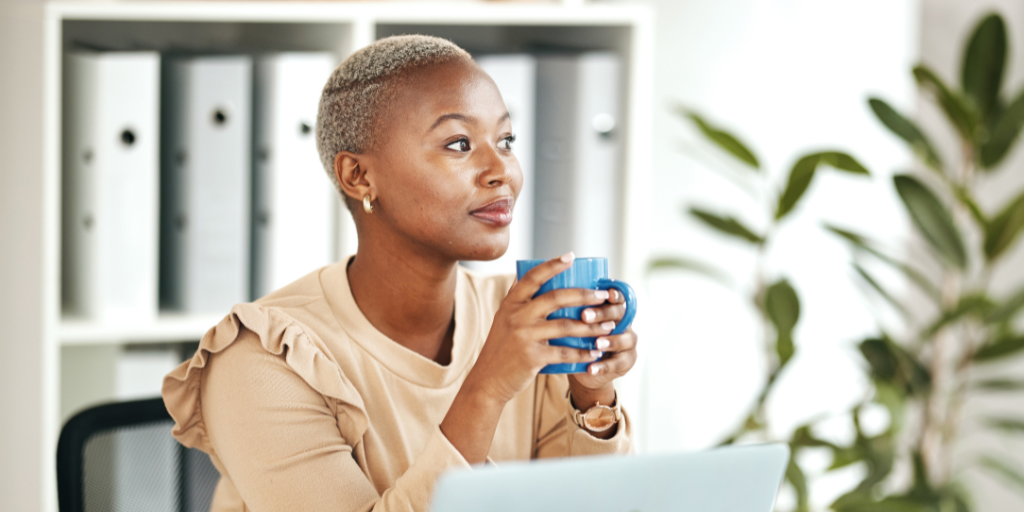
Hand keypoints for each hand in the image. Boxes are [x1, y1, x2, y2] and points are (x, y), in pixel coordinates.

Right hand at [441, 252, 622, 460]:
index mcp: (511, 303)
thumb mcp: (503, 319)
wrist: (487, 380)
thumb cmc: (501, 348)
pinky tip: (595, 353)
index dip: (552, 265)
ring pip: (566, 326)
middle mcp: (517, 316)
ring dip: (591, 326)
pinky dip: (582, 353)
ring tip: (608, 326)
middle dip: (584, 295)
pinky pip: (564, 352)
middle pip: (556, 298)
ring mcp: (524, 336)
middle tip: (603, 295)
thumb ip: (517, 299)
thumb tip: (526, 272)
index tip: (571, 256)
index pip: (533, 277)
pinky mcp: (532, 357)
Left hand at [568, 287, 637, 406]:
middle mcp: (624, 322)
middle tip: (585, 316)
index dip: (615, 294)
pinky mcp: (627, 361)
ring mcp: (628, 342)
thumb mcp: (574, 322)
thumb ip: (570, 308)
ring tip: (597, 343)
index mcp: (612, 308)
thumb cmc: (577, 338)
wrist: (584, 367)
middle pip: (620, 314)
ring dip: (610, 341)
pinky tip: (592, 368)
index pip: (618, 297)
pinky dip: (603, 366)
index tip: (605, 293)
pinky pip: (618, 364)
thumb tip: (546, 290)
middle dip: (602, 314)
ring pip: (624, 339)